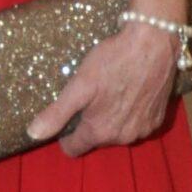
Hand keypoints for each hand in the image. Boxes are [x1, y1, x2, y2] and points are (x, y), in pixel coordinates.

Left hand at [26, 20, 177, 157]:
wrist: (153, 43)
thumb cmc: (112, 61)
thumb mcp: (79, 85)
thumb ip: (57, 113)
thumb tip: (33, 134)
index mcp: (100, 132)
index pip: (74, 149)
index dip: (65, 135)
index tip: (66, 117)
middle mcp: (123, 138)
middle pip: (97, 138)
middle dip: (91, 122)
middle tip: (90, 95)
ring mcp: (143, 129)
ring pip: (118, 132)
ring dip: (112, 118)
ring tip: (110, 91)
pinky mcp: (158, 118)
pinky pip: (137, 124)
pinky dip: (131, 113)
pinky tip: (130, 91)